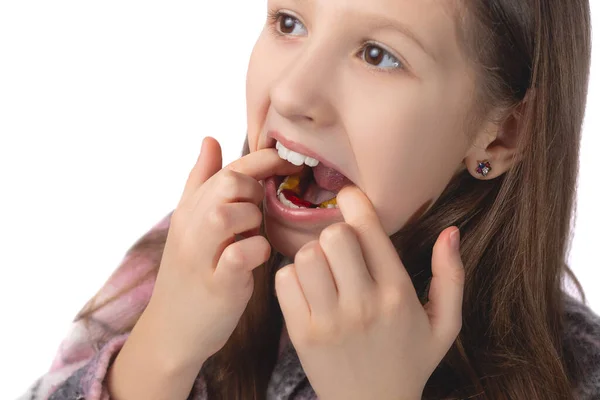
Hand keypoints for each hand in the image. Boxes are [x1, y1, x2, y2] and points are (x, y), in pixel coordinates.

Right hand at [143, 137, 301, 368]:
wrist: (172, 330)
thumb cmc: (192, 272)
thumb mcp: (191, 224)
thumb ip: (202, 182)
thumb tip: (210, 139)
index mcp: (188, 210)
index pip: (226, 168)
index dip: (262, 159)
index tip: (288, 162)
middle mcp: (190, 228)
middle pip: (227, 183)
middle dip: (254, 190)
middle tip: (260, 209)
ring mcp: (200, 257)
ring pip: (227, 214)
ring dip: (252, 219)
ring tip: (253, 234)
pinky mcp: (216, 286)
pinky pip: (240, 255)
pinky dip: (256, 251)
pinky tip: (258, 258)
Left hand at [275, 186, 464, 399]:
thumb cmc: (409, 361)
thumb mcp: (444, 324)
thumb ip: (451, 276)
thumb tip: (451, 232)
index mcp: (398, 294)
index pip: (369, 229)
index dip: (355, 201)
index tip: (349, 196)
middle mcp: (362, 304)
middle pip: (333, 236)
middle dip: (336, 233)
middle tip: (341, 248)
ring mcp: (328, 321)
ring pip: (306, 256)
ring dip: (313, 255)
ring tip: (325, 270)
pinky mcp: (301, 334)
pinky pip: (284, 281)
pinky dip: (292, 277)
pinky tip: (308, 289)